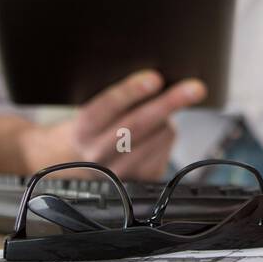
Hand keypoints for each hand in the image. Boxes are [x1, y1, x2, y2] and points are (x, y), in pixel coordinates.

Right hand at [23, 69, 206, 180]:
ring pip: (157, 138)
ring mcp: (118, 173)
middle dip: (169, 104)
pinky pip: (165, 154)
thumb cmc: (88, 127)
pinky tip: (160, 130)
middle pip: (138, 126)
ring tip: (164, 108)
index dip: (131, 92)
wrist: (69, 162)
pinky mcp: (138, 183)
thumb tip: (154, 79)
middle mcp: (97, 155)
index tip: (154, 78)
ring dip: (168, 119)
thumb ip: (115, 99)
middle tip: (194, 88)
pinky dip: (167, 136)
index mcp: (82, 131)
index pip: (105, 108)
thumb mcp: (89, 110)